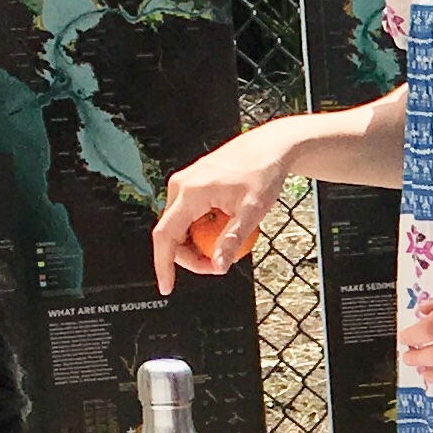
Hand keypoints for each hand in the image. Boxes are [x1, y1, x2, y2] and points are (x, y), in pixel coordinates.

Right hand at [151, 117, 317, 290]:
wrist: (269, 147)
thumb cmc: (263, 172)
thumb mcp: (253, 211)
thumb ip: (233, 240)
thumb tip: (218, 265)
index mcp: (190, 192)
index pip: (165, 235)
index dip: (163, 264)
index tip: (166, 285)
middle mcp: (181, 186)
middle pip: (170, 234)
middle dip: (190, 257)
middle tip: (218, 265)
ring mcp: (185, 184)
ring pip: (179, 226)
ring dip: (196, 244)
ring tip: (226, 244)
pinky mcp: (192, 185)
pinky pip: (187, 215)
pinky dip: (201, 229)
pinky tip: (223, 228)